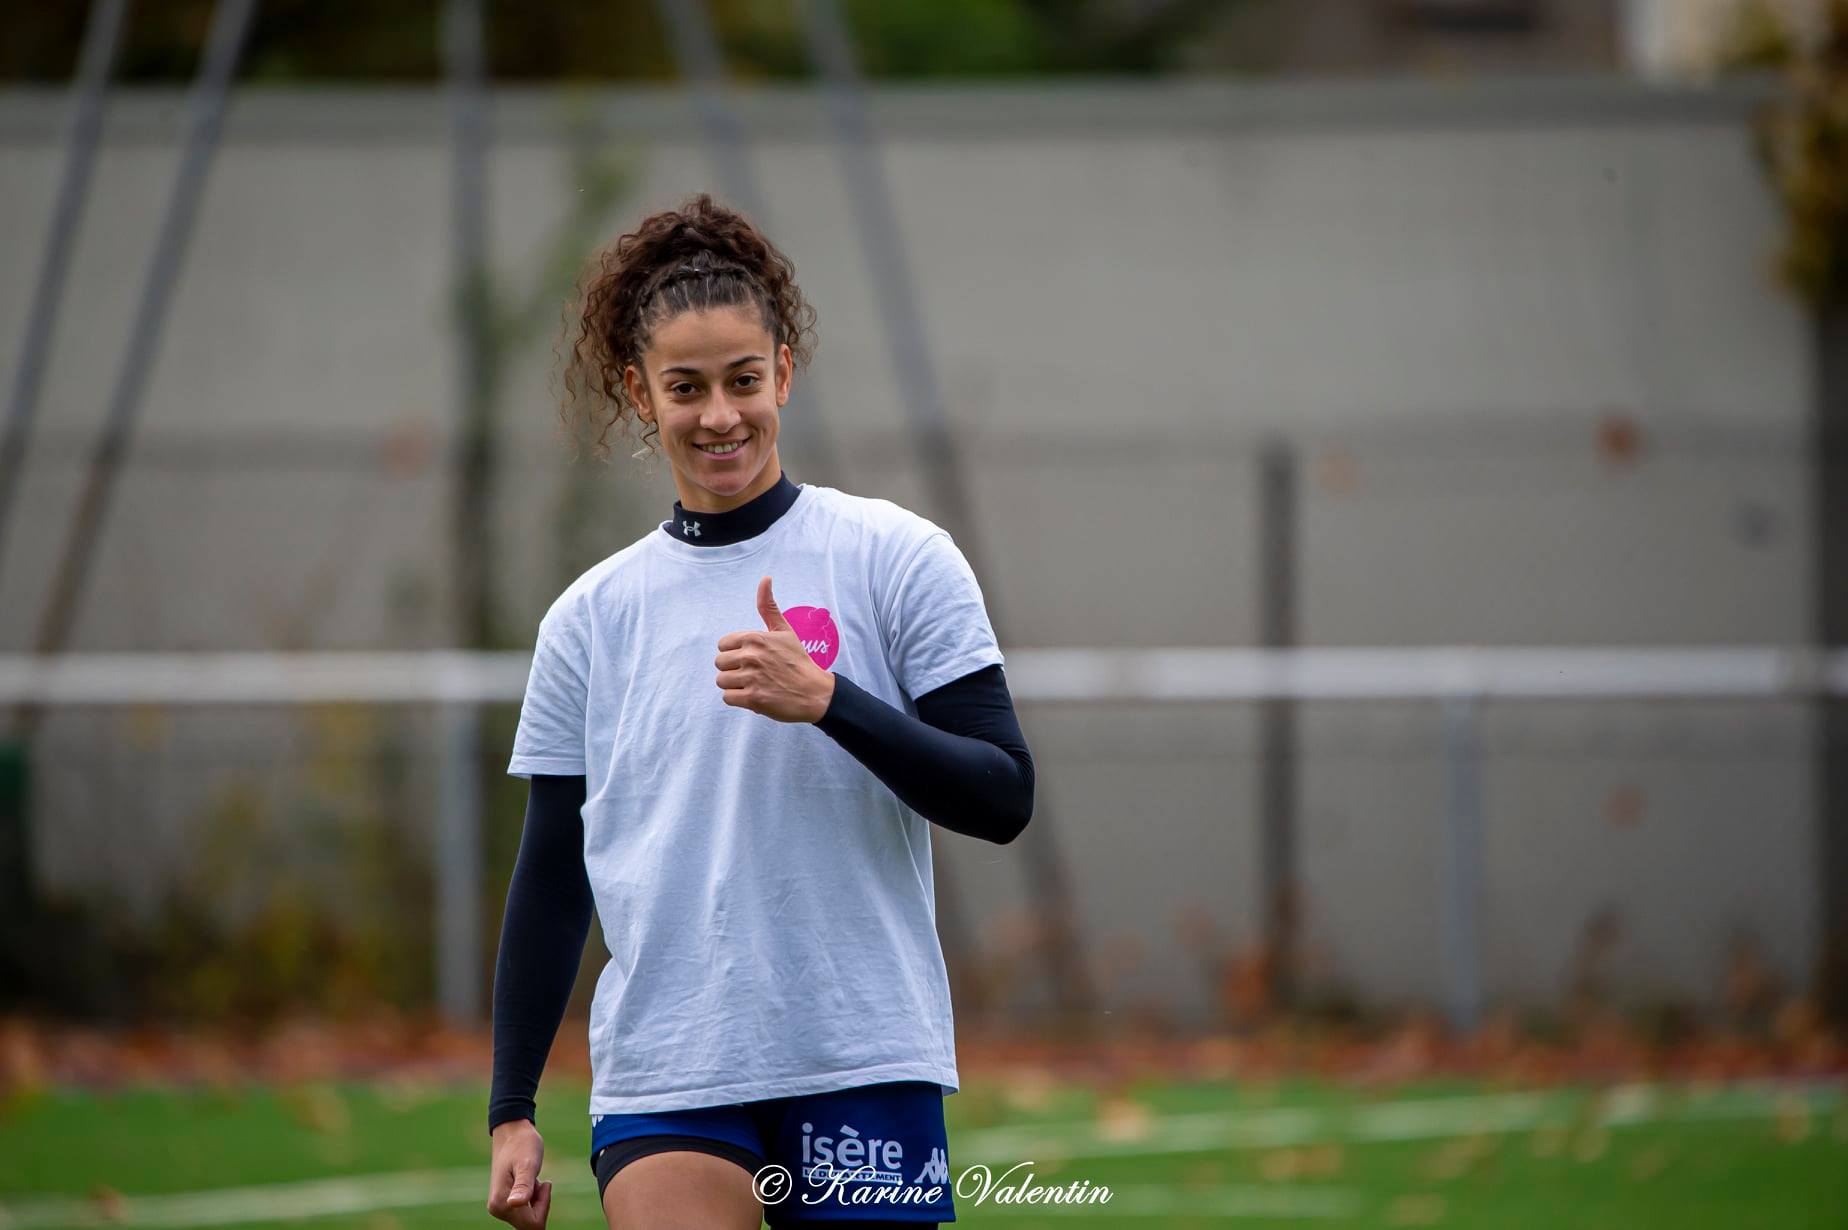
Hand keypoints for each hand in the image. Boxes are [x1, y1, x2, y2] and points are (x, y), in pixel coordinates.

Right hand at [487, 1120, 551, 1227]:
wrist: (512, 1133)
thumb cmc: (522, 1144)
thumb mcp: (528, 1163)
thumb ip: (523, 1184)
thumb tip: (514, 1204)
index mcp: (501, 1203)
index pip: (533, 1224)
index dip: (544, 1206)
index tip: (543, 1183)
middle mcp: (497, 1209)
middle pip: (531, 1225)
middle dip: (541, 1205)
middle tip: (539, 1180)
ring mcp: (500, 1207)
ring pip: (529, 1219)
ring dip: (537, 1200)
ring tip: (533, 1179)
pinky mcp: (505, 1203)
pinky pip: (526, 1213)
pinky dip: (534, 1199)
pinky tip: (530, 1182)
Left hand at [715, 576, 836, 722]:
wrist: (815, 692)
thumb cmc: (798, 661)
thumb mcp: (784, 631)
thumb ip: (769, 607)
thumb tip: (766, 578)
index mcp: (755, 638)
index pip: (722, 644)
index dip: (734, 652)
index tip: (751, 658)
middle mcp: (751, 656)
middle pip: (720, 663)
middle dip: (733, 669)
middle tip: (753, 673)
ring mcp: (752, 678)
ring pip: (721, 680)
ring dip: (735, 685)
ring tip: (753, 684)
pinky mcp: (753, 699)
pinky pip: (727, 697)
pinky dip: (738, 699)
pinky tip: (754, 696)